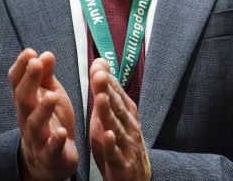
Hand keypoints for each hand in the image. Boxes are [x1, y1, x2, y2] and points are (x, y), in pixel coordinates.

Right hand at [9, 49, 78, 180]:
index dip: (21, 68)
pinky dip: (54, 141)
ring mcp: (37, 138)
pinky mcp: (50, 155)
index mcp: (28, 102)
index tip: (29, 52)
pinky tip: (60, 132)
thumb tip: (44, 54)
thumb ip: (46, 77)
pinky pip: (50, 149)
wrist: (50, 160)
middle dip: (29, 81)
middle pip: (24, 100)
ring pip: (36, 124)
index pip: (18, 84)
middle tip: (36, 64)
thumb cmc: (51, 121)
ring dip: (43, 110)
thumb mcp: (51, 95)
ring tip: (52, 96)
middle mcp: (28, 119)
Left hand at [89, 58, 150, 180]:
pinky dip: (112, 144)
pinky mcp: (122, 163)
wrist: (135, 176)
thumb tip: (100, 63)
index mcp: (126, 112)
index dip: (107, 79)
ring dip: (109, 112)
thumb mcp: (112, 115)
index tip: (97, 64)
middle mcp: (129, 125)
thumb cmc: (120, 141)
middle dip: (108, 90)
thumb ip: (106, 91)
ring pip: (117, 126)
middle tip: (98, 75)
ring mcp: (127, 144)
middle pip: (117, 105)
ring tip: (101, 98)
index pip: (116, 93)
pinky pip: (116, 153)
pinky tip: (108, 135)